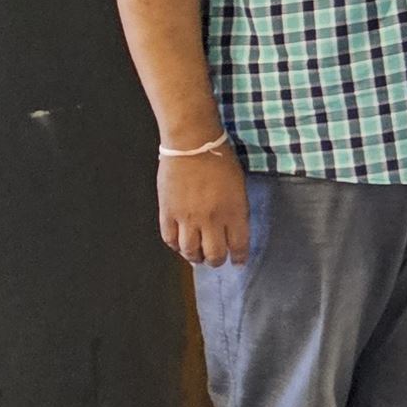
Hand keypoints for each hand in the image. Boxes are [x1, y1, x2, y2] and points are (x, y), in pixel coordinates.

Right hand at [158, 148, 249, 266]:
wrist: (192, 144)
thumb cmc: (220, 159)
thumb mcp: (239, 186)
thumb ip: (236, 209)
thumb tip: (231, 228)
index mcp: (234, 212)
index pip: (238, 245)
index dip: (238, 257)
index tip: (238, 262)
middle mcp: (211, 220)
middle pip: (214, 254)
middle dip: (216, 261)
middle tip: (215, 260)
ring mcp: (188, 218)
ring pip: (190, 251)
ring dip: (194, 257)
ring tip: (197, 256)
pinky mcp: (168, 213)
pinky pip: (170, 239)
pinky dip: (175, 246)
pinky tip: (179, 244)